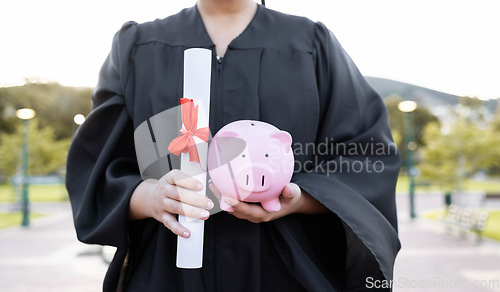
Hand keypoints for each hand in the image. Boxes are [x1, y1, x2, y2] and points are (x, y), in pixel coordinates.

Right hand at [129, 169, 213, 237]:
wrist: (149, 198)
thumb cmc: (169, 188)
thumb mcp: (175, 181)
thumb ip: (189, 185)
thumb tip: (206, 193)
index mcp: (169, 179)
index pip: (177, 178)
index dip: (189, 182)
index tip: (201, 186)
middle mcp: (163, 190)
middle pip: (179, 194)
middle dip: (196, 199)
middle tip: (209, 204)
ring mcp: (162, 203)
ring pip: (176, 207)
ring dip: (192, 212)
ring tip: (204, 214)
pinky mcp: (162, 216)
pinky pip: (170, 223)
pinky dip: (178, 229)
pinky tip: (187, 232)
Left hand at [208, 182, 327, 222]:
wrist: (291, 202)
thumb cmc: (291, 198)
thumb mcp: (294, 194)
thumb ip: (290, 192)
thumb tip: (288, 189)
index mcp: (264, 214)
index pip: (248, 211)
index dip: (237, 206)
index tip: (227, 198)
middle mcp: (254, 215)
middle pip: (235, 210)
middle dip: (223, 200)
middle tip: (213, 186)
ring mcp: (250, 212)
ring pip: (232, 207)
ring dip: (221, 197)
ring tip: (212, 183)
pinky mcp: (247, 207)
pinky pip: (234, 202)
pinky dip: (226, 194)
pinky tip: (220, 182)